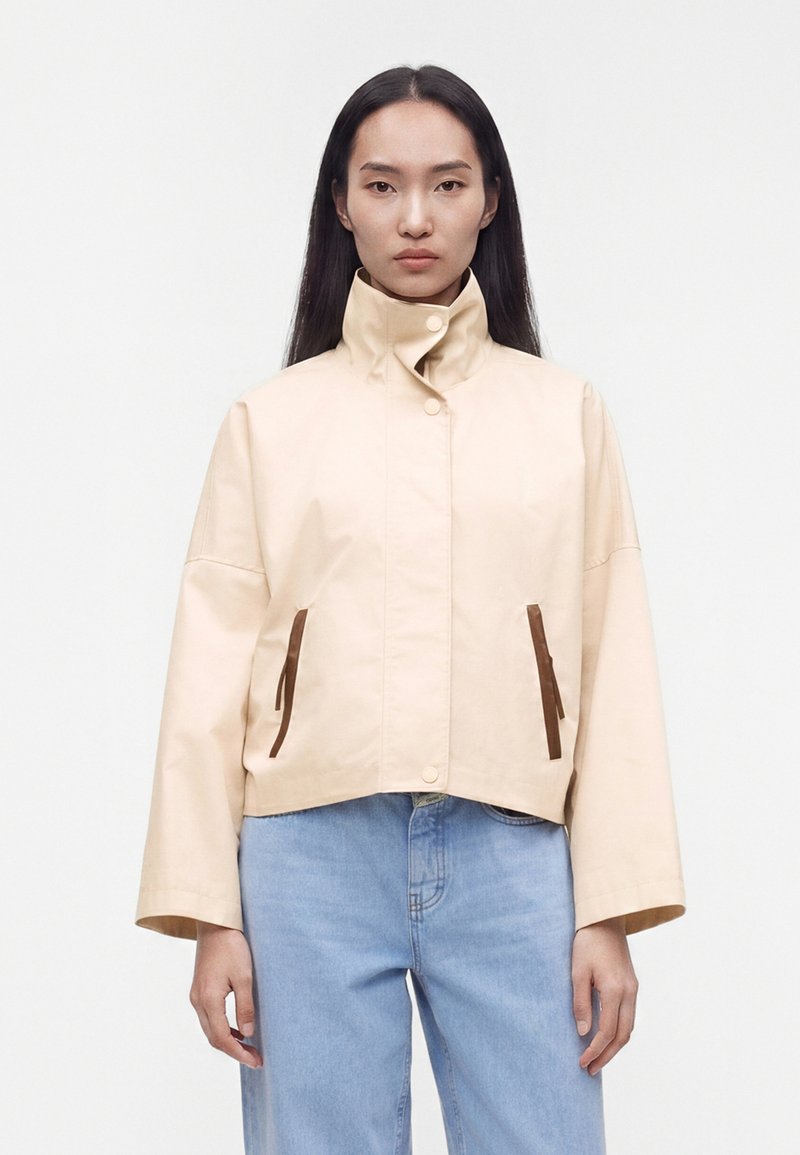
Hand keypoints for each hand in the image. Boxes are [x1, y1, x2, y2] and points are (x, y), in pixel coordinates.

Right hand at [189, 921, 262, 1068]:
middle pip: (214, 1038)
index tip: (255, 1061)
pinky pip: (209, 1018)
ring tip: (249, 1047)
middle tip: (256, 1057)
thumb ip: (245, 1006)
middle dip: (234, 1051)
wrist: (215, 925)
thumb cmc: (231, 947)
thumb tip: (248, 1034)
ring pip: (210, 1029)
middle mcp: (198, 1001)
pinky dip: (223, 1028)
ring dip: (228, 1041)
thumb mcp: (244, 976)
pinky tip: (238, 1029)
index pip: (222, 1038)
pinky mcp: (200, 990)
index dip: (239, 1053)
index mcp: (208, 1000)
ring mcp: (197, 996)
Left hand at [571, 915, 637, 1075]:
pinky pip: (629, 1016)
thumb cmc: (588, 943)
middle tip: (590, 1069)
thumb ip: (581, 1003)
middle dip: (607, 1055)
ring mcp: (633, 988)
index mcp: (615, 989)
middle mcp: (629, 992)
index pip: (607, 1031)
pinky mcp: (632, 985)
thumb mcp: (578, 971)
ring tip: (598, 1058)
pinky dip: (619, 1032)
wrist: (605, 919)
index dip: (595, 1050)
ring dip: (615, 1046)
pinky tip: (606, 1036)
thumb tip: (584, 1033)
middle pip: (623, 1035)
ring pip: (629, 1027)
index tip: (582, 1062)